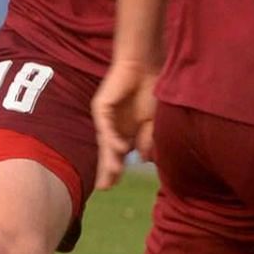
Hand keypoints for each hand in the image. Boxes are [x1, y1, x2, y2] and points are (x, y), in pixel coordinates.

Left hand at [92, 59, 158, 190]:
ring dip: (110, 157)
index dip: (115, 170)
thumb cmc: (151, 91)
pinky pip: (105, 125)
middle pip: (107, 153)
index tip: (113, 187)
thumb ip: (147, 139)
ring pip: (105, 142)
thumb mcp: (152, 121)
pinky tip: (120, 148)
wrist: (145, 66)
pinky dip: (113, 137)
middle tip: (105, 187)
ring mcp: (105, 118)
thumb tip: (144, 159)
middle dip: (106, 170)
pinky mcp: (101, 107)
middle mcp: (112, 127)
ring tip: (113, 173)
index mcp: (125, 132)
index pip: (118, 155)